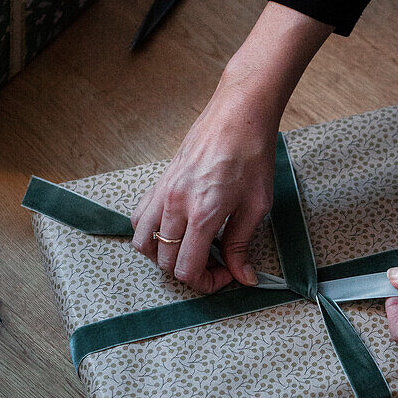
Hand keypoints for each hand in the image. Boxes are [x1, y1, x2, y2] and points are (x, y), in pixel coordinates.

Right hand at [131, 2, 332, 293]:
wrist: (239, 114)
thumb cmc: (253, 155)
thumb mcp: (257, 205)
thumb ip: (243, 244)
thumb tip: (243, 276)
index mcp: (203, 213)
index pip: (187, 269)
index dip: (207, 283)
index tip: (227, 275)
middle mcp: (175, 205)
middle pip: (165, 262)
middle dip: (191, 272)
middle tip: (216, 264)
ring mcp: (163, 192)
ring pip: (143, 243)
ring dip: (164, 256)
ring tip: (190, 250)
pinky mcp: (159, 181)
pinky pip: (140, 218)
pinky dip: (151, 233)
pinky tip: (174, 230)